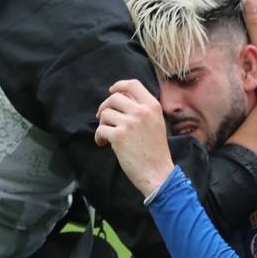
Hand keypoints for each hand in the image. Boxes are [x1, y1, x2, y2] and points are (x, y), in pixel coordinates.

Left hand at [95, 79, 175, 197]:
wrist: (158, 173)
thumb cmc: (156, 151)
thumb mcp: (156, 123)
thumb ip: (143, 109)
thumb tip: (122, 98)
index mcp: (153, 106)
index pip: (133, 84)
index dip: (119, 85)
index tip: (112, 91)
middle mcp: (142, 112)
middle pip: (115, 97)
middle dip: (105, 106)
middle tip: (103, 117)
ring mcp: (130, 123)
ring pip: (105, 114)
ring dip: (102, 124)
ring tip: (106, 135)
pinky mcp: (119, 136)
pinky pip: (100, 129)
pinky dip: (99, 137)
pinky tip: (103, 144)